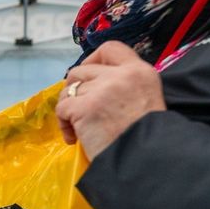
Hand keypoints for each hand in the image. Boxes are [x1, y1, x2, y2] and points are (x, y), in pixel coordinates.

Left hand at [56, 41, 166, 159]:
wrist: (147, 159)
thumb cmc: (144, 139)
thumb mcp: (145, 100)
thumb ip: (124, 86)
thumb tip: (92, 85)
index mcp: (140, 72)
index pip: (110, 49)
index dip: (92, 60)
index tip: (86, 77)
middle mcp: (122, 75)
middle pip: (81, 71)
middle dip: (74, 90)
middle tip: (77, 109)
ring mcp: (102, 89)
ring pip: (69, 90)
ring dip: (68, 109)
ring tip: (77, 128)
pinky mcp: (85, 107)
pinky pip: (62, 109)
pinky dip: (63, 124)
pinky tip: (74, 138)